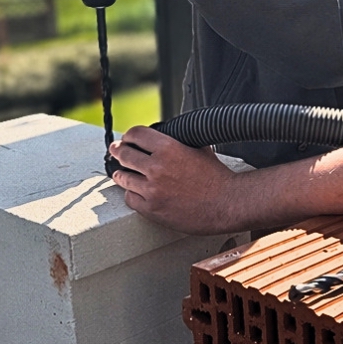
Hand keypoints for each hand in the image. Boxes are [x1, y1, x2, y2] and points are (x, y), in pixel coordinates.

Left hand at [110, 126, 237, 233]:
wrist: (226, 203)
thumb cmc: (216, 178)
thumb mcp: (199, 148)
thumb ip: (180, 140)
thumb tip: (170, 134)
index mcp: (169, 148)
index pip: (136, 134)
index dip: (129, 135)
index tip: (127, 139)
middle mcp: (157, 167)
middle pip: (124, 154)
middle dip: (118, 151)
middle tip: (116, 151)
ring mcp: (152, 189)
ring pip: (123, 177)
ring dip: (122, 174)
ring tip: (122, 173)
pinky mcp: (151, 209)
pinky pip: (130, 198)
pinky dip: (132, 194)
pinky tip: (136, 192)